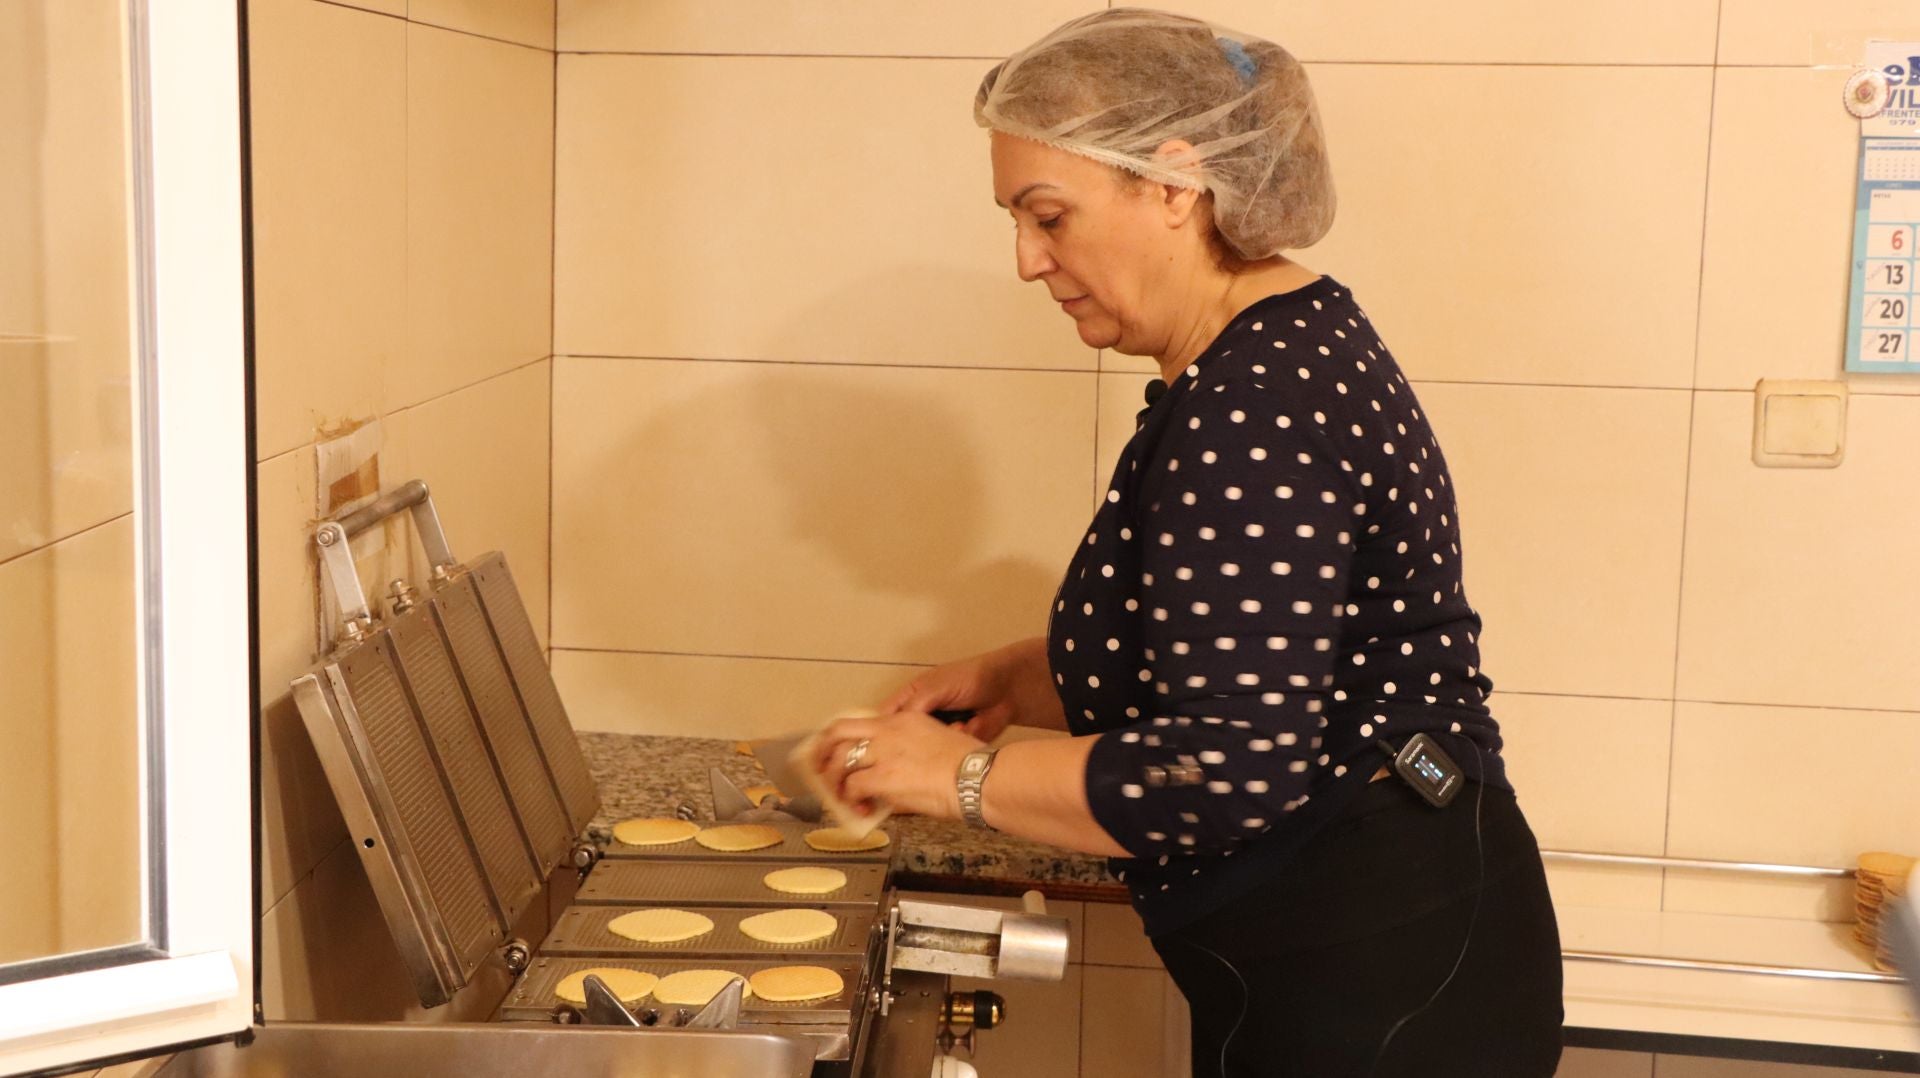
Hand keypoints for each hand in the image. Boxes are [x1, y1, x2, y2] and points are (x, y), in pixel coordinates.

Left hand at [813, 710, 985, 820]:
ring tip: (840, 795)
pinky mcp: (883, 776)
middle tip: (820, 769)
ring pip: (839, 760)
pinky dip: (851, 800)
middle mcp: (888, 729)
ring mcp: (883, 751)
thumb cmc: (969, 767)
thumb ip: (907, 754)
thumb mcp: (936, 744)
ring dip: (834, 780)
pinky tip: (860, 808)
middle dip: (822, 752)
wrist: (977, 778)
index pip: (861, 721)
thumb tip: (889, 781)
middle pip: (838, 731)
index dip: (842, 737)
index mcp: (903, 719)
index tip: (835, 750)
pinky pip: (853, 787)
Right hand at [879, 644, 1031, 741]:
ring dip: (930, 748)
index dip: (876, 731)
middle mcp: (920, 719)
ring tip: (949, 731)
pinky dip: (950, 749)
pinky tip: (964, 730)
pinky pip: (943, 757)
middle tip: (913, 745)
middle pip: (899, 740)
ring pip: (921, 752)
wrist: (1006, 690)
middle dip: (903, 746)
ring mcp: (936, 735)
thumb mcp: (936, 687)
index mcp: (910, 699)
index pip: (884, 717)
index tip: (876, 744)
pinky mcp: (953, 747)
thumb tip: (892, 728)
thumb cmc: (968, 679)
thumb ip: (914, 705)